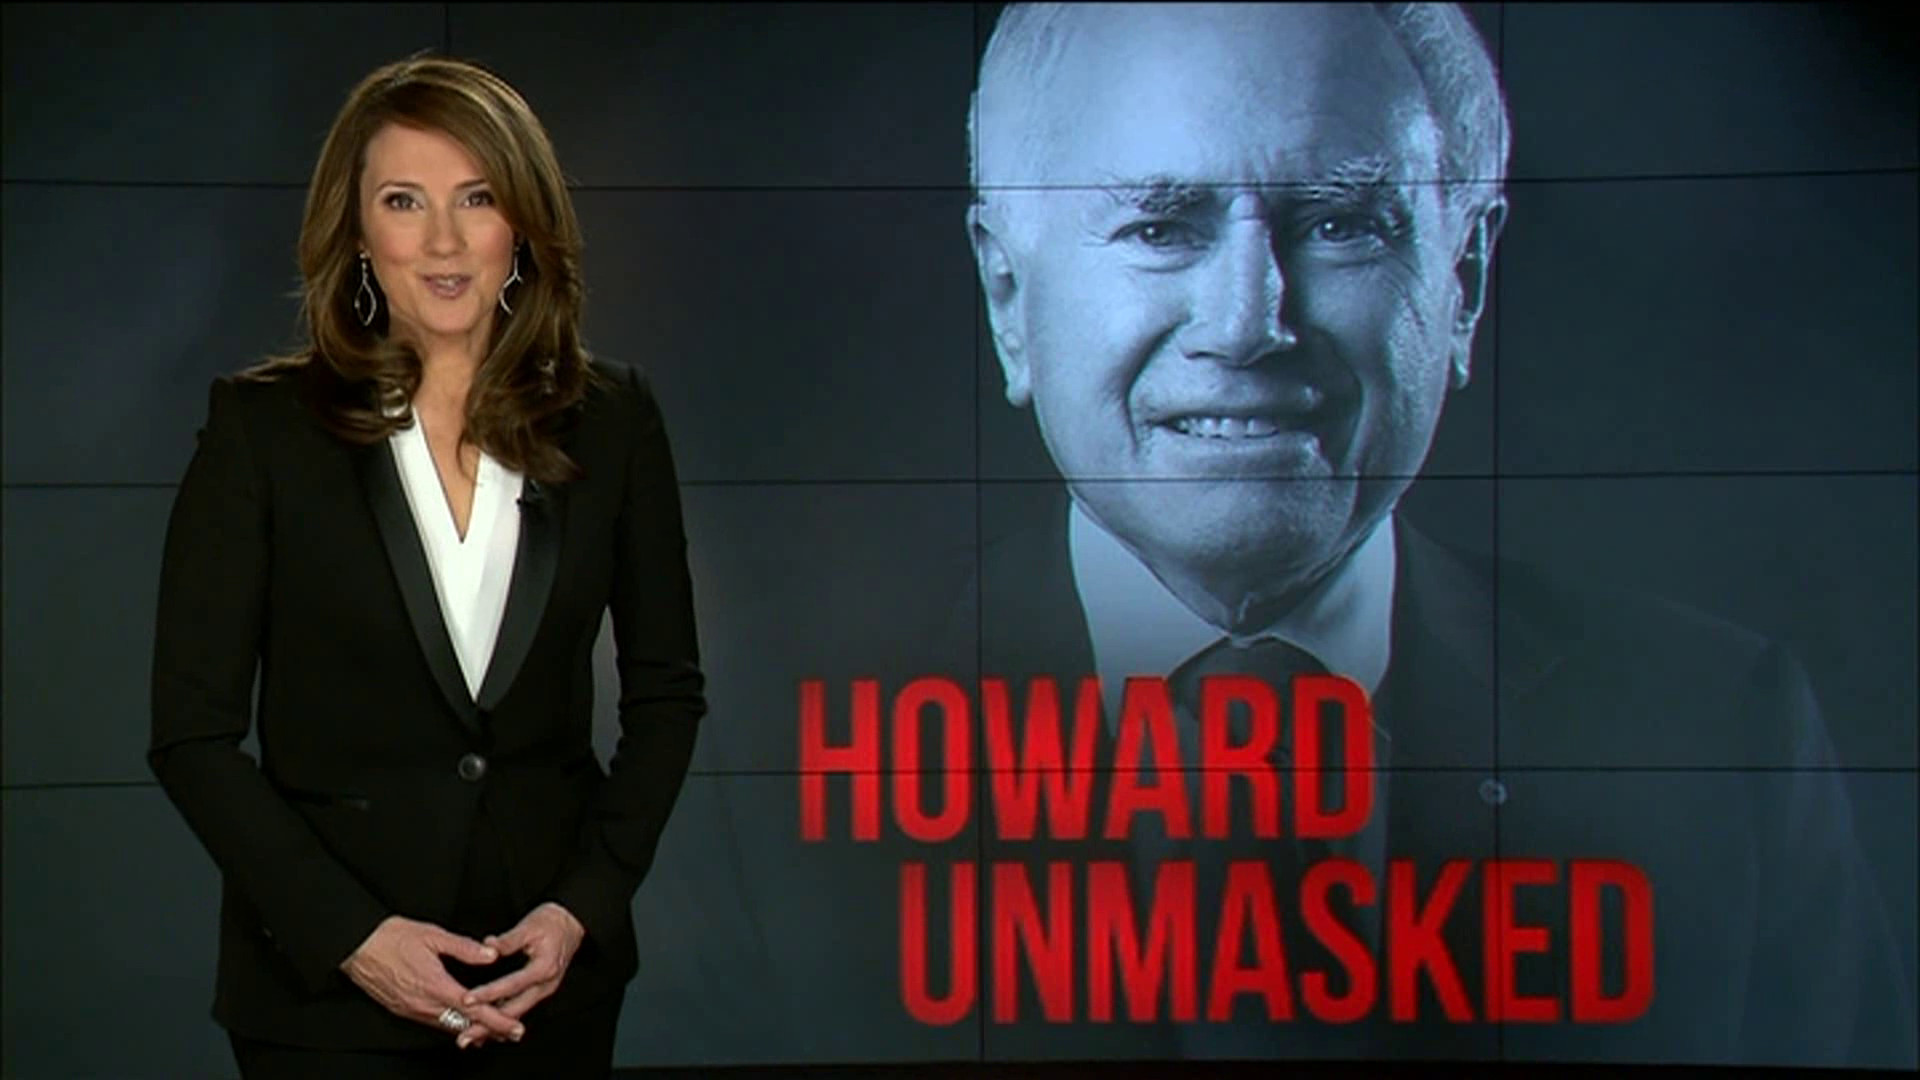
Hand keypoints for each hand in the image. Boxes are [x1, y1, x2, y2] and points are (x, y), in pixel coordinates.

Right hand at [340, 915, 524, 1047]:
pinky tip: (460, 1022)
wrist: (356, 946)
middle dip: (490, 1031)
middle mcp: (423, 1004)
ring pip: (447, 1027)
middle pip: (463, 1025)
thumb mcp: (433, 935)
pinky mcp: (402, 1010)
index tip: (516, 1027)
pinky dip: (451, 1025)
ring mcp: (411, 1010)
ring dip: (470, 1029)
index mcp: (435, 986)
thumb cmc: (392, 937)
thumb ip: (464, 947)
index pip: (474, 1010)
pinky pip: (432, 1023)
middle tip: (512, 1033)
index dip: (497, 1020)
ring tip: (492, 1031)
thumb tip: (491, 954)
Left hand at [456, 902, 585, 1045]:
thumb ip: (508, 940)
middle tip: (465, 1037)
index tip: (466, 1000)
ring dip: (494, 1028)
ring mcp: (543, 991)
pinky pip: (520, 1010)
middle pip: (514, 1011)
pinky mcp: (539, 992)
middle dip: (488, 1026)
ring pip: (516, 1015)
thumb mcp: (529, 926)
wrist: (571, 924)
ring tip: (471, 1037)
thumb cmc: (551, 923)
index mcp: (543, 969)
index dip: (487, 994)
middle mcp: (545, 986)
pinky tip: (487, 1027)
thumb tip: (487, 945)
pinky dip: (502, 1020)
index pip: (511, 985)